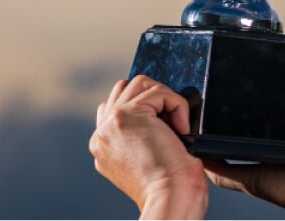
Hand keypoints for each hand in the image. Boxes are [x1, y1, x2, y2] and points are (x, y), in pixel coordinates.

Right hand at [90, 76, 208, 218]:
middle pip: (125, 90)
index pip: (117, 108)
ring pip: (139, 85)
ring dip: (165, 99)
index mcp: (103, 147)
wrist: (170, 201)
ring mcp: (111, 123)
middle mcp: (101, 135)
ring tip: (178, 126)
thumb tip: (159, 115)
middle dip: (154, 98)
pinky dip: (177, 105)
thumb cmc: (170, 190)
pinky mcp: (128, 115)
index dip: (146, 109)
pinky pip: (158, 92)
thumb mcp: (147, 161)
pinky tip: (182, 129)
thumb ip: (139, 137)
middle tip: (173, 124)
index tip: (166, 128)